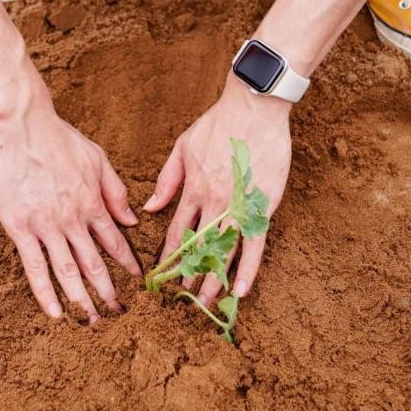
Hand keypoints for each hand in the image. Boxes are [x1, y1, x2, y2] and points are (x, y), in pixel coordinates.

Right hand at [0, 101, 140, 322]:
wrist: (23, 127)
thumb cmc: (60, 138)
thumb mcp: (97, 158)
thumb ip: (115, 191)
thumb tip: (131, 219)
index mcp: (93, 203)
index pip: (115, 242)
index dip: (127, 264)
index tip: (136, 282)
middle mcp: (73, 220)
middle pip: (94, 265)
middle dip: (108, 292)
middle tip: (118, 312)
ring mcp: (46, 226)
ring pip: (67, 272)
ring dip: (81, 299)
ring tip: (90, 320)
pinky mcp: (20, 228)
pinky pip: (34, 267)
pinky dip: (45, 292)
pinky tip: (54, 311)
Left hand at [145, 76, 291, 303]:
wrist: (254, 108)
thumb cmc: (218, 124)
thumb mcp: (183, 146)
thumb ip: (167, 180)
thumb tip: (148, 208)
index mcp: (192, 188)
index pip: (175, 231)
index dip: (167, 257)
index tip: (160, 276)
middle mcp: (212, 202)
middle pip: (197, 248)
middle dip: (188, 275)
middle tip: (182, 299)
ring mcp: (238, 206)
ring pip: (223, 252)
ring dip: (213, 279)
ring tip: (206, 302)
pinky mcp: (262, 206)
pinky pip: (254, 245)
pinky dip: (248, 269)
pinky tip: (240, 290)